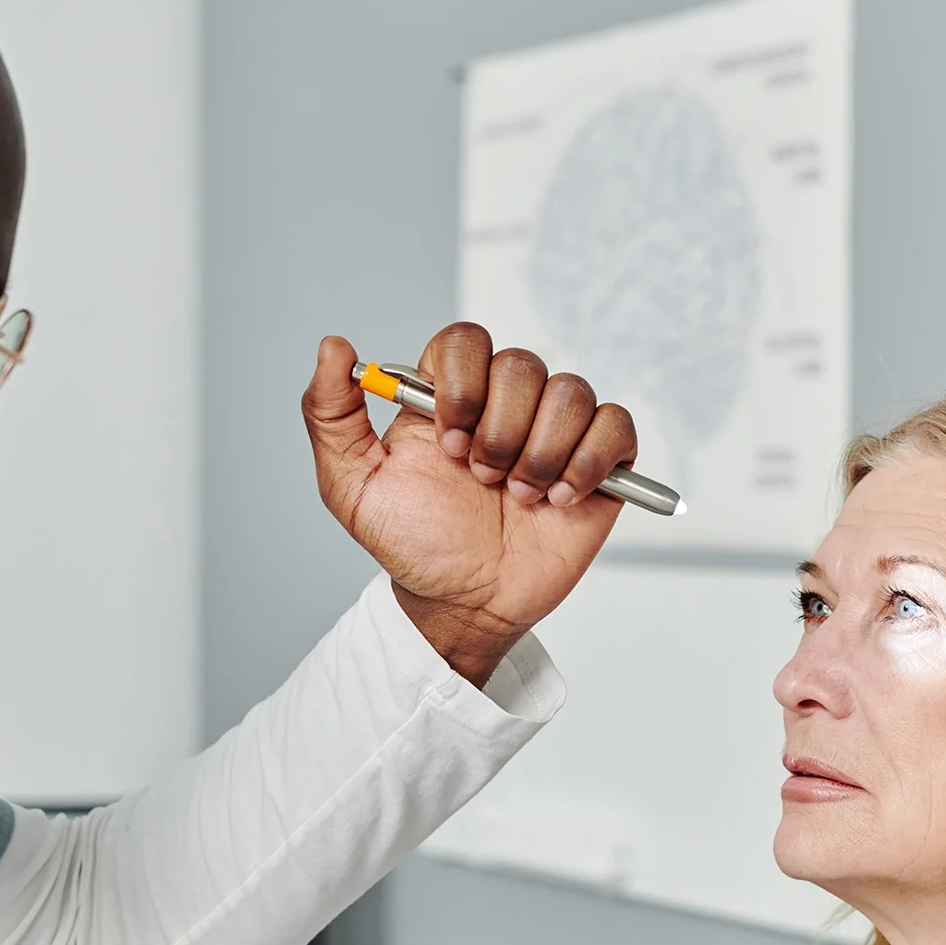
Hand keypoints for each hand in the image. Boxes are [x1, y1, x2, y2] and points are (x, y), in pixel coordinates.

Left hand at [301, 323, 637, 685]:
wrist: (463, 603)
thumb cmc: (414, 545)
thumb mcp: (351, 485)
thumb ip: (330, 414)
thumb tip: (334, 346)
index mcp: (450, 396)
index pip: (466, 341)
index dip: (462, 383)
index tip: (448, 441)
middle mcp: (505, 404)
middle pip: (522, 364)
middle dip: (500, 431)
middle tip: (481, 480)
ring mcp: (554, 431)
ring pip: (570, 393)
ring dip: (540, 452)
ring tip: (519, 497)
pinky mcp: (599, 462)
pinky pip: (616, 427)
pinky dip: (588, 462)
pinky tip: (559, 499)